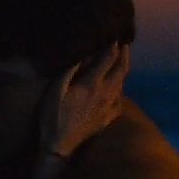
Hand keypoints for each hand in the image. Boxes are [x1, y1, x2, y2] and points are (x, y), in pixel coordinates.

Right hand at [38, 43, 128, 157]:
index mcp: (93, 84)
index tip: (114, 32)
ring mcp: (109, 107)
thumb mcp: (55, 90)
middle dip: (124, 52)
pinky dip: (121, 86)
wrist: (60, 147)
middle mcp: (106, 93)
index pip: (109, 57)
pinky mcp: (109, 118)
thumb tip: (82, 51)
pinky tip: (117, 85)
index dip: (113, 43)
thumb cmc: (53, 116)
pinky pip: (120, 98)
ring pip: (123, 82)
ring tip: (121, 57)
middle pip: (122, 68)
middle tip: (124, 40)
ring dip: (124, 67)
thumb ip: (69, 69)